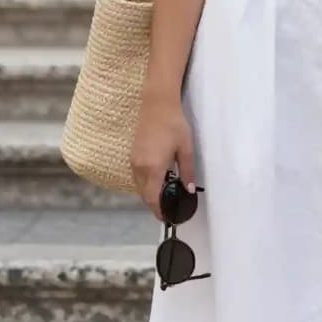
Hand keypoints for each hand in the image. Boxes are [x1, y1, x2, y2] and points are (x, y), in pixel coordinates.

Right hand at [131, 91, 195, 220]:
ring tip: (165, 197)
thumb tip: (188, 190)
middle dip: (155, 205)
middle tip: (168, 209)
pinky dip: (145, 184)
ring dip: (149, 194)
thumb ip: (187, 172)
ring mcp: (133, 161)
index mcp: (153, 168)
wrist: (157, 104)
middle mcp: (139, 167)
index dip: (159, 210)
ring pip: (139, 187)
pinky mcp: (132, 155)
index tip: (167, 218)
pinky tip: (157, 181)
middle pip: (144, 195)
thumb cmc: (174, 125)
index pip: (153, 198)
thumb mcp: (186, 149)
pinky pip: (137, 177)